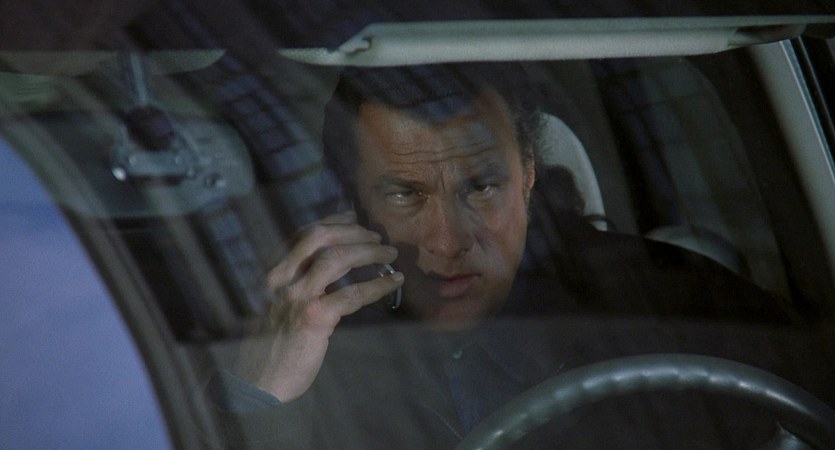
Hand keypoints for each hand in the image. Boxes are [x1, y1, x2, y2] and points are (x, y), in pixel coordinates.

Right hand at [235, 211, 403, 400]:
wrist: (260, 383)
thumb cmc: (275, 344)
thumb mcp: (279, 304)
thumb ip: (298, 281)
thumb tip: (334, 258)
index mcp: (273, 273)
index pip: (304, 233)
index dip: (332, 221)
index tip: (354, 218)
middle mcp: (281, 279)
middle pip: (321, 237)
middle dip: (354, 232)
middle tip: (378, 238)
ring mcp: (296, 297)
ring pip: (337, 258)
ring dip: (369, 252)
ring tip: (389, 256)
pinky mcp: (313, 319)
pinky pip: (352, 294)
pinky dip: (377, 285)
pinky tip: (393, 283)